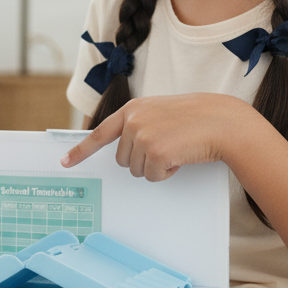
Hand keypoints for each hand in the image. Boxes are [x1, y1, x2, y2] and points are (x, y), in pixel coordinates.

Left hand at [60, 94, 240, 180]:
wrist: (222, 121)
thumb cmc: (196, 118)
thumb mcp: (160, 112)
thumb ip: (139, 124)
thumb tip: (125, 150)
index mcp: (132, 110)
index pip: (100, 133)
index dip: (81, 150)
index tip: (65, 162)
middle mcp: (133, 121)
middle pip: (123, 160)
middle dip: (144, 160)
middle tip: (167, 146)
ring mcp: (143, 136)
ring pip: (137, 170)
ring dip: (157, 166)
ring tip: (177, 147)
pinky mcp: (156, 153)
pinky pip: (153, 177)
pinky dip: (167, 173)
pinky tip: (181, 156)